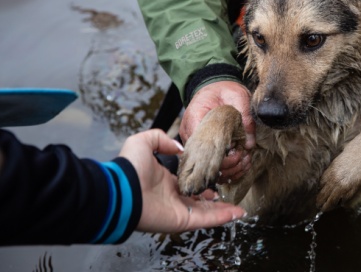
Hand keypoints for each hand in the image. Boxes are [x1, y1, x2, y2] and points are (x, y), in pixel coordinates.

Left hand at [119, 129, 245, 232]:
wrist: (120, 190)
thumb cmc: (129, 167)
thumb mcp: (143, 141)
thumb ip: (160, 139)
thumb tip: (179, 148)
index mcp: (165, 182)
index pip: (188, 184)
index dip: (202, 182)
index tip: (215, 177)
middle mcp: (173, 198)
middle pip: (200, 201)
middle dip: (216, 200)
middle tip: (230, 196)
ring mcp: (178, 210)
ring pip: (206, 212)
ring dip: (224, 211)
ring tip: (240, 209)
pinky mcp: (181, 221)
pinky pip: (205, 219)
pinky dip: (222, 217)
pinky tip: (237, 213)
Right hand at [179, 81, 255, 183]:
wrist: (214, 87)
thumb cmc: (223, 90)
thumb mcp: (237, 96)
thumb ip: (244, 116)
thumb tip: (248, 144)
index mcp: (194, 119)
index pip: (202, 147)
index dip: (221, 155)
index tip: (237, 151)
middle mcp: (191, 135)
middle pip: (203, 162)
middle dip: (227, 165)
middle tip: (243, 158)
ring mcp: (194, 144)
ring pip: (207, 168)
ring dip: (229, 170)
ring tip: (245, 162)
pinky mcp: (202, 149)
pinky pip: (211, 166)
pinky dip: (227, 169)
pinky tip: (241, 165)